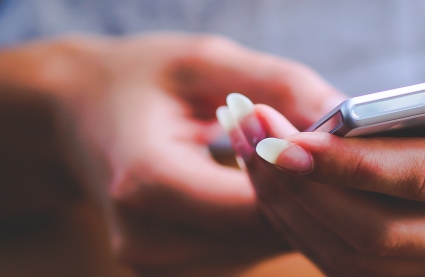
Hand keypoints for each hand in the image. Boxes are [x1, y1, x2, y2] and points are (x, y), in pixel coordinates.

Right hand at [9, 34, 343, 275]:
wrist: (73, 117)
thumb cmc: (140, 80)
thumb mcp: (205, 60)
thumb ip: (280, 85)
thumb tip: (351, 116)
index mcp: (146, 182)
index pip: (255, 204)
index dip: (309, 175)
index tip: (347, 142)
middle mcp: (147, 239)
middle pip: (266, 232)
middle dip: (314, 191)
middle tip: (349, 149)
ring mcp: (158, 266)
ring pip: (265, 246)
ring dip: (299, 207)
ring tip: (312, 158)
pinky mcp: (175, 274)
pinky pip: (250, 250)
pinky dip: (274, 217)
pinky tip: (283, 181)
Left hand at [226, 4, 424, 275]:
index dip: (355, 166)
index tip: (288, 140)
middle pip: (383, 235)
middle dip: (304, 189)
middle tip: (249, 134)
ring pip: (360, 261)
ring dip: (293, 211)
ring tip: (248, 150)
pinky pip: (356, 268)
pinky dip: (307, 229)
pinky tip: (271, 181)